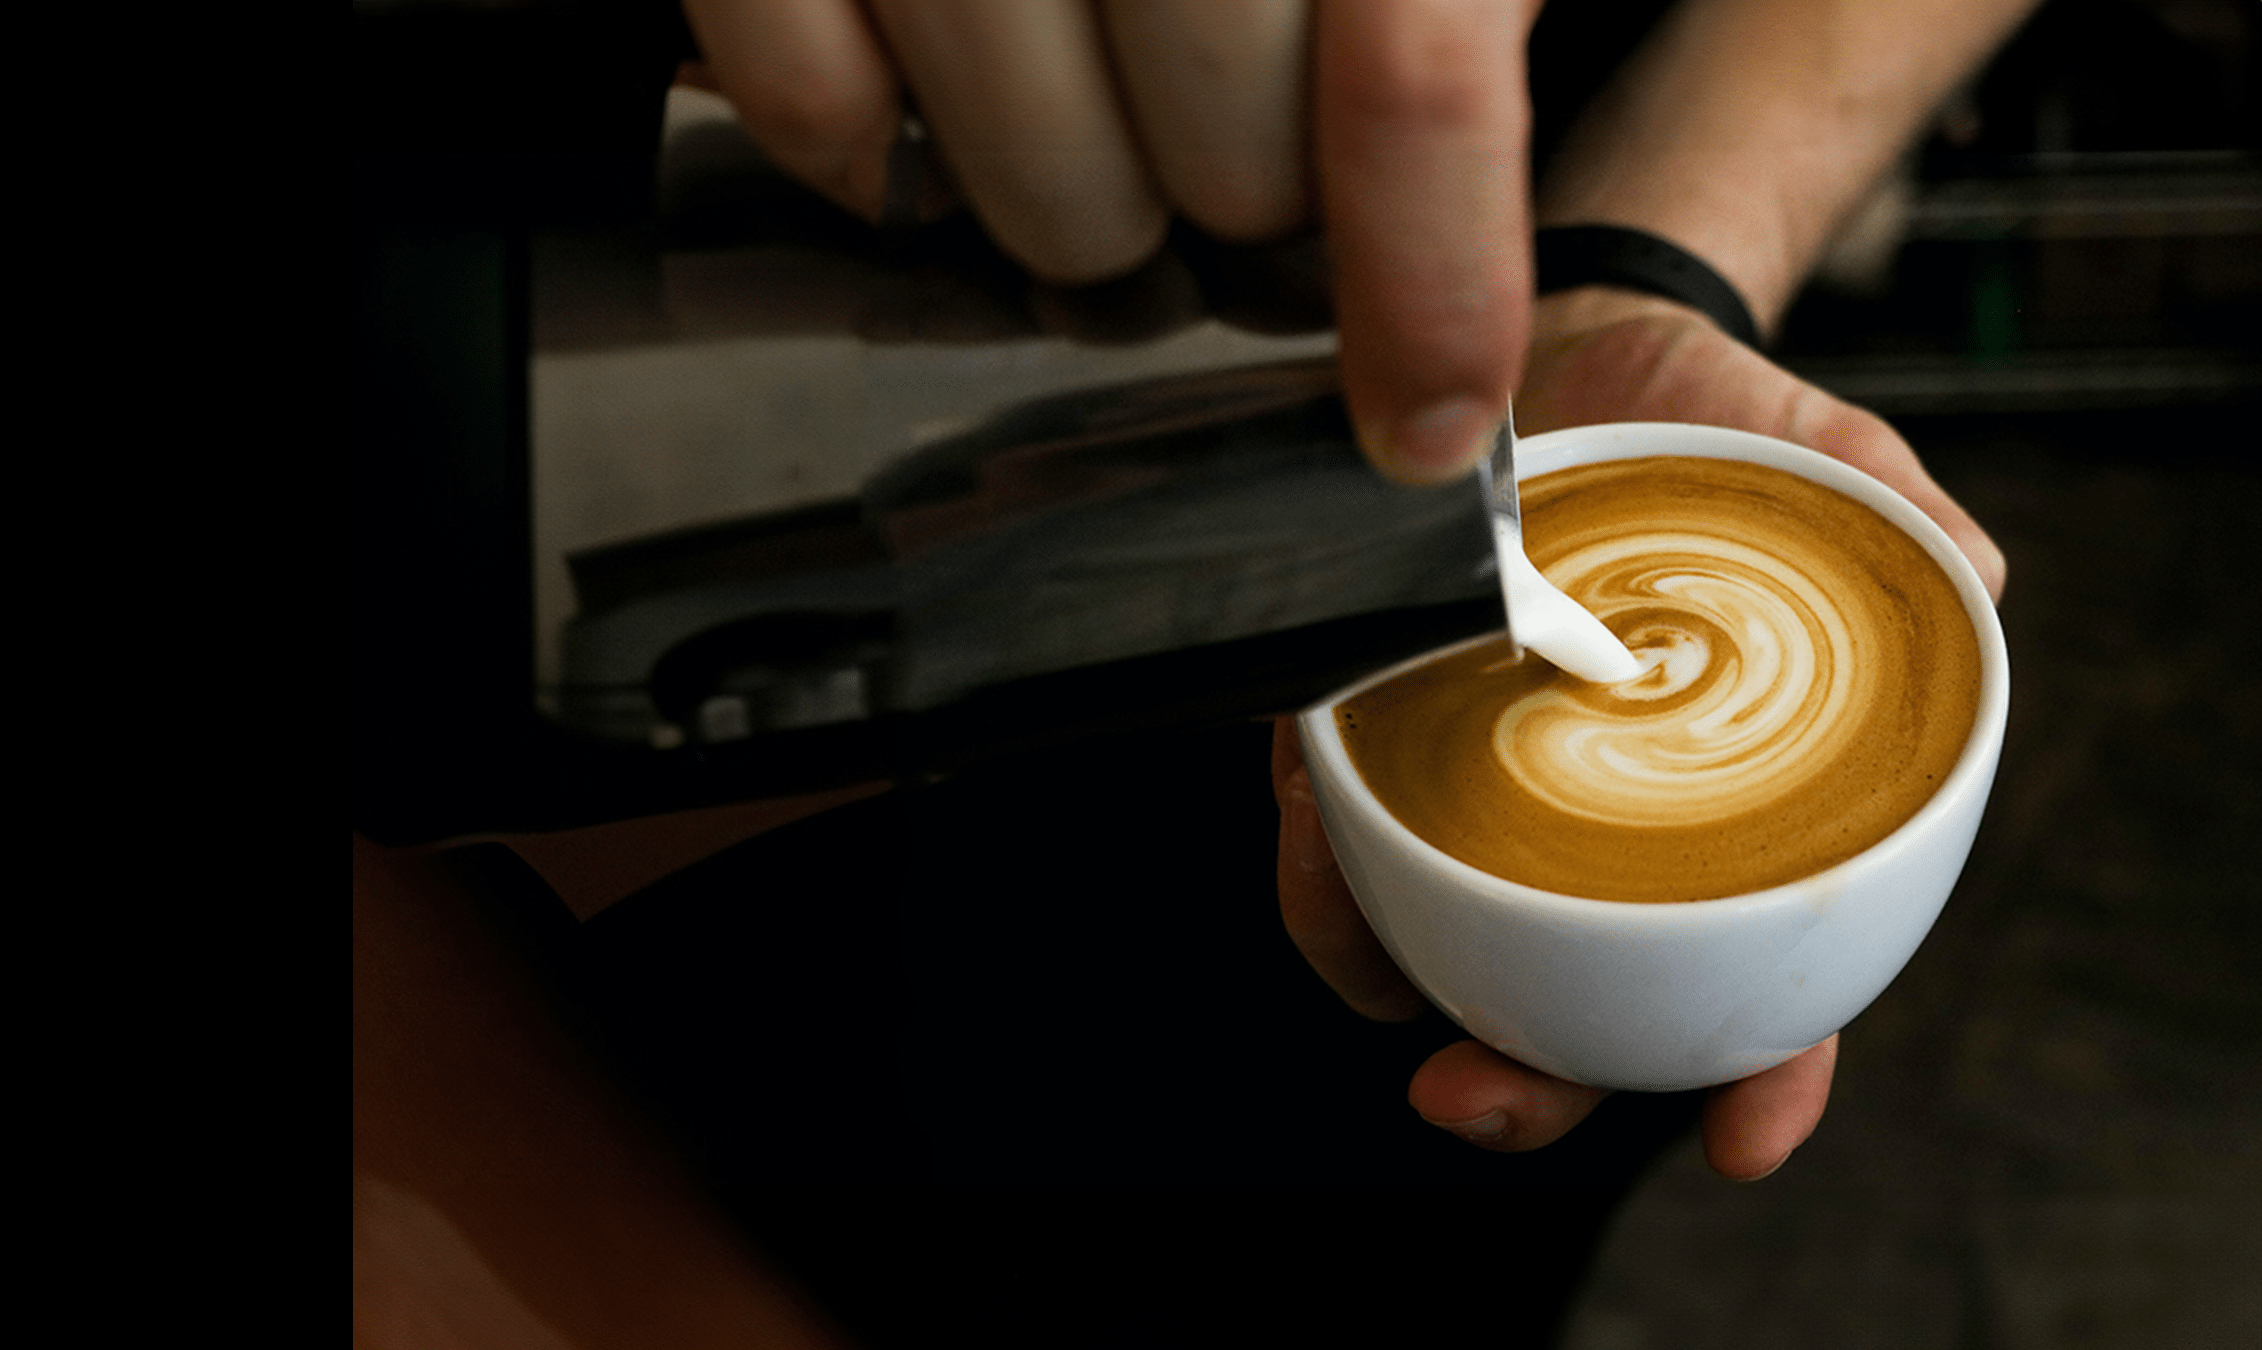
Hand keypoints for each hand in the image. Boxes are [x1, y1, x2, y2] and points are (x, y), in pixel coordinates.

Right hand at [681, 0, 1536, 482]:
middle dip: (1247, 203)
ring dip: (1072, 203)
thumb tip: (1574, 207)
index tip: (1426, 407)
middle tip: (1247, 187)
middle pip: (1218, 129)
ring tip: (1094, 158)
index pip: (1408, 63)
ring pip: (1021, 144)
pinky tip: (912, 130)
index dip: (1429, 273)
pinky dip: (855, 144)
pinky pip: (809, 77)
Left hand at [1270, 287, 2007, 1180]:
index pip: (1762, 994)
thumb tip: (1977, 581)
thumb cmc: (1720, 427)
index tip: (1744, 1137)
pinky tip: (1312, 810)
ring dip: (1388, 976)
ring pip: (1423, 945)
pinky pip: (1329, 830)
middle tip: (1470, 1092)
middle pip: (1564, 1011)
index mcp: (1724, 823)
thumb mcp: (1829, 463)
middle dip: (1518, 1081)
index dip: (1762, 1077)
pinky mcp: (1365, 731)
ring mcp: (1468, 791)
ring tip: (1369, 943)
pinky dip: (1318, 849)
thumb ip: (1903, 527)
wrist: (1584, 342)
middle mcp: (1588, 832)